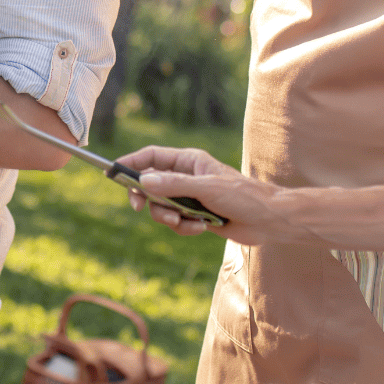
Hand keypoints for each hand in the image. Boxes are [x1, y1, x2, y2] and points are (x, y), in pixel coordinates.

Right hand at [116, 145, 279, 242]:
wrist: (269, 220)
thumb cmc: (243, 196)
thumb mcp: (206, 188)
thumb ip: (174, 185)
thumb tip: (143, 181)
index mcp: (189, 161)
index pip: (152, 157)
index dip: (132, 163)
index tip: (114, 172)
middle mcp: (187, 177)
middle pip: (151, 184)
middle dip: (148, 198)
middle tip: (141, 208)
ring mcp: (190, 197)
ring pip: (162, 206)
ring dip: (168, 217)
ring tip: (185, 221)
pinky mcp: (196, 215)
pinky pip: (176, 222)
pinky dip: (184, 227)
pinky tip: (202, 227)